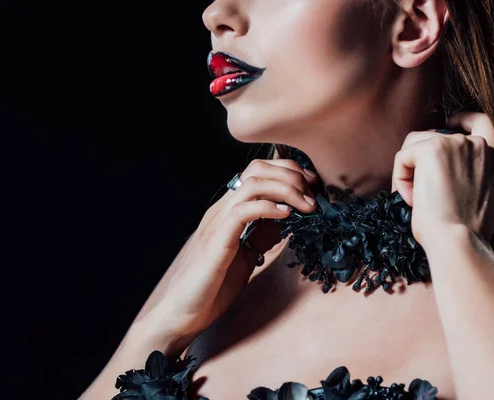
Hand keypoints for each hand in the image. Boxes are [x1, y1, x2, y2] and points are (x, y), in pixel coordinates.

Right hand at [145, 158, 318, 345]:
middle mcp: (221, 211)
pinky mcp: (216, 242)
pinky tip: (286, 215)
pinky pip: (242, 212)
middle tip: (314, 193)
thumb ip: (259, 238)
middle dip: (292, 174)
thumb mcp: (244, 258)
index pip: (258, 173)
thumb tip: (282, 224)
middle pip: (258, 169)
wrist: (179, 314)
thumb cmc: (210, 289)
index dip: (289, 172)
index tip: (312, 186)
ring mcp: (217, 224)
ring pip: (252, 184)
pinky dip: (268, 207)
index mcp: (228, 212)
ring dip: (287, 189)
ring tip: (306, 205)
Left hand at [391, 112, 493, 248]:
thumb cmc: (463, 229)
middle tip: (421, 196)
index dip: (463, 118)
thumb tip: (438, 166)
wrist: (458, 240)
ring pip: (414, 145)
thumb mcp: (478, 192)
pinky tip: (412, 199)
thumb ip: (468, 171)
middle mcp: (478, 145)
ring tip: (416, 200)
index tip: (449, 122)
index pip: (482, 122)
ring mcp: (456, 143)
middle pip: (434, 136)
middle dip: (420, 163)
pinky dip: (399, 179)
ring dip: (408, 173)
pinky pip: (402, 157)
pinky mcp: (432, 149)